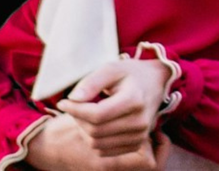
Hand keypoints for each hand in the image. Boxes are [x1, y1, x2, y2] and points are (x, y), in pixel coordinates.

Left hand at [57, 57, 172, 159]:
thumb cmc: (130, 74)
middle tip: (73, 105)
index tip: (63, 102)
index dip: (75, 110)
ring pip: (97, 144)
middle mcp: (140, 122)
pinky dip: (93, 140)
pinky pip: (104, 151)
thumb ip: (92, 82)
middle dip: (77, 119)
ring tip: (83, 113)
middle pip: (95, 130)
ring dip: (83, 130)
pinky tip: (93, 124)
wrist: (155, 84)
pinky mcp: (136, 145)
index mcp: (134, 100)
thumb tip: (73, 98)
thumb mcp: (112, 68)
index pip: (97, 114)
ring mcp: (140, 136)